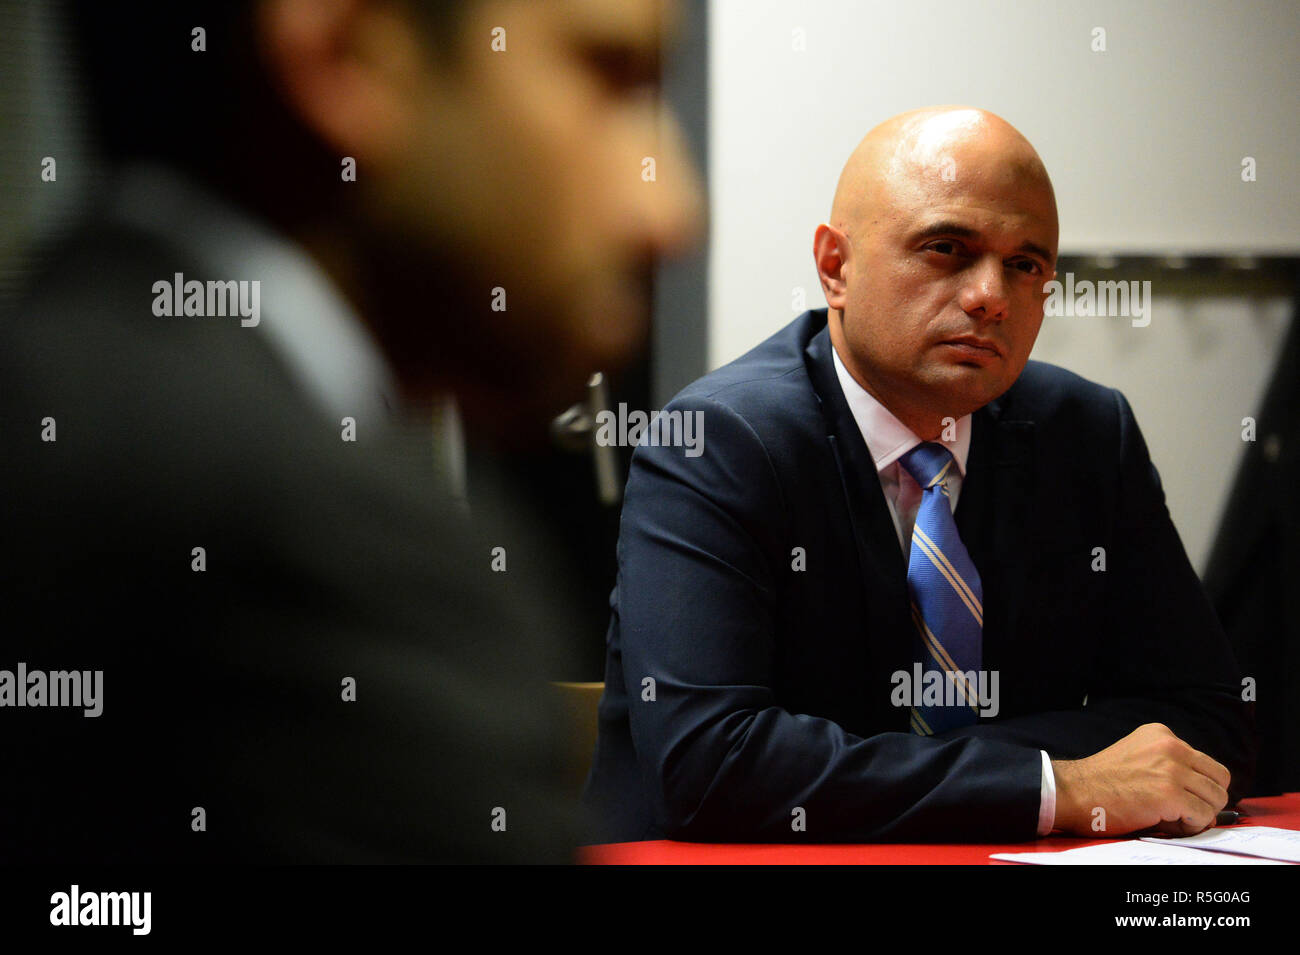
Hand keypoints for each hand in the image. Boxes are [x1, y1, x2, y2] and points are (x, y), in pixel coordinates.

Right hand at [1051, 723, 1229, 836]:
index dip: (1198, 786)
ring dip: (1199, 814)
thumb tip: (1203, 794)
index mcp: (1162, 734)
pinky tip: (1167, 823)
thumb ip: (1168, 764)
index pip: (1206, 763)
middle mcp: (1171, 747)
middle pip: (1220, 779)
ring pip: (1216, 798)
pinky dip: (1190, 826)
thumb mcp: (1138, 756)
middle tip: (1183, 811)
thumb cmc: (1101, 782)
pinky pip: (1202, 816)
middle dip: (1206, 800)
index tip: (1180, 797)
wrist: (1074, 791)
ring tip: (1173, 818)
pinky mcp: (1170, 794)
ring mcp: (1172, 770)